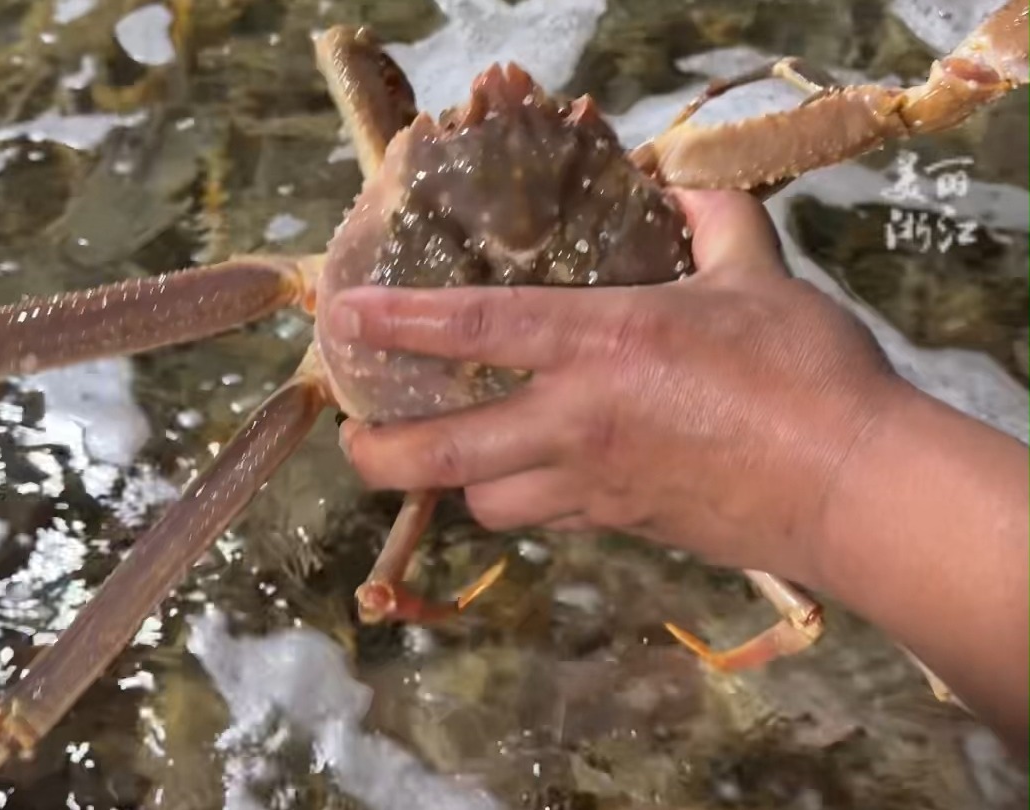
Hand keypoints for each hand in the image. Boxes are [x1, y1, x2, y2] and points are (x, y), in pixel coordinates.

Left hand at [325, 190, 903, 585]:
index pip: (475, 327)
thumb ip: (714, 226)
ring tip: (460, 457)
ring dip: (461, 483)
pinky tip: (545, 480)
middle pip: (446, 453)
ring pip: (487, 502)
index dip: (401, 321)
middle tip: (356, 440)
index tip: (346, 319)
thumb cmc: (806, 372)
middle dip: (382, 453)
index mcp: (601, 343)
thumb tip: (686, 192)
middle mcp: (577, 420)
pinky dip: (530, 502)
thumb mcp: (759, 276)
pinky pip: (550, 521)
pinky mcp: (623, 525)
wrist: (851, 485)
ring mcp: (594, 483)